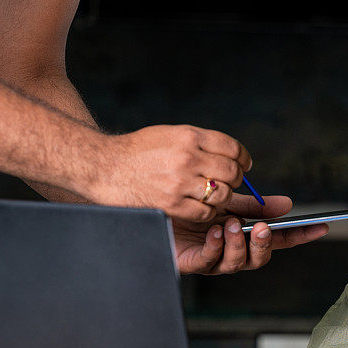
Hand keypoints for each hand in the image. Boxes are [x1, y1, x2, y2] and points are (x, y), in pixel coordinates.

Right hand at [86, 125, 251, 221]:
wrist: (104, 167)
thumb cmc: (138, 151)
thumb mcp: (169, 134)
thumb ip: (199, 142)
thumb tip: (231, 154)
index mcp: (189, 137)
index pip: (232, 147)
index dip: (243, 158)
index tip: (244, 164)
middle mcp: (187, 158)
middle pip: (231, 171)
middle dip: (235, 179)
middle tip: (229, 182)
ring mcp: (180, 183)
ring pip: (221, 194)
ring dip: (222, 197)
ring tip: (212, 195)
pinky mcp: (172, 205)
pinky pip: (205, 212)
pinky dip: (206, 212)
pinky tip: (198, 206)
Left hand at [173, 194, 327, 273]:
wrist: (155, 205)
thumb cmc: (192, 208)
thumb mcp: (228, 202)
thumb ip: (257, 206)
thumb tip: (289, 205)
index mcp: (245, 237)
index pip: (279, 240)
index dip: (300, 236)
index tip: (320, 227)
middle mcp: (232, 252)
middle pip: (259, 258)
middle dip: (263, 244)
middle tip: (261, 228)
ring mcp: (213, 260)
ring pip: (235, 263)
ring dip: (237, 244)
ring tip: (230, 224)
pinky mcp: (192, 263)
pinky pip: (208, 261)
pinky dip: (215, 246)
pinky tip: (214, 232)